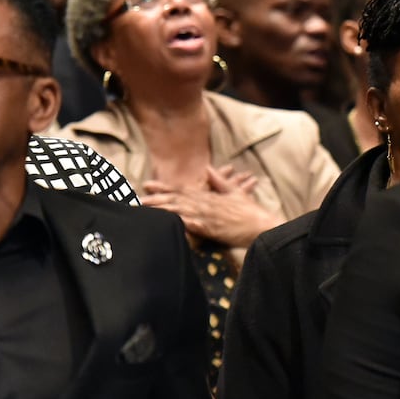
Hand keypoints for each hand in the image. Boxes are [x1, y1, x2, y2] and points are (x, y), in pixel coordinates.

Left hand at [141, 168, 281, 247]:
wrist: (262, 225)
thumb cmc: (249, 211)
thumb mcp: (235, 191)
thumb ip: (219, 180)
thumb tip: (207, 169)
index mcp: (209, 196)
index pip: (182, 190)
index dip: (163, 187)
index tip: (146, 184)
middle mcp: (206, 204)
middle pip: (177, 200)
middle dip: (156, 199)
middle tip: (136, 199)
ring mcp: (208, 216)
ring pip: (181, 211)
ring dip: (162, 210)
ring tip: (145, 211)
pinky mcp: (212, 229)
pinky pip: (194, 226)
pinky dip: (181, 223)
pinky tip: (169, 223)